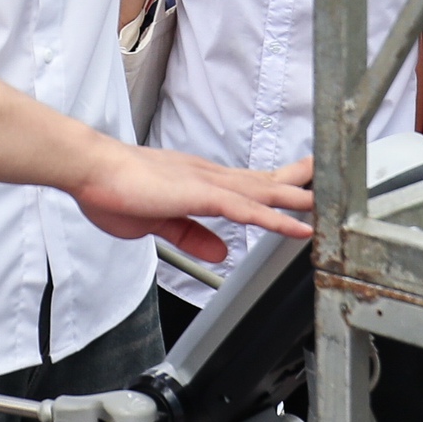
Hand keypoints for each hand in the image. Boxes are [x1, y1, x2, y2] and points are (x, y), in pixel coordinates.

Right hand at [72, 143, 314, 263]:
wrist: (90, 170)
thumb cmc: (112, 189)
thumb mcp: (157, 223)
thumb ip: (190, 235)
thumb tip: (217, 251)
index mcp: (198, 182)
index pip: (246, 185)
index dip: (276, 187)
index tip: (301, 186)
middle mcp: (209, 177)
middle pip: (264, 182)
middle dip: (299, 184)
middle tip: (332, 181)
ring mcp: (207, 183)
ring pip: (263, 193)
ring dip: (297, 200)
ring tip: (328, 205)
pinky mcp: (200, 194)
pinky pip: (245, 209)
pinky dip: (273, 218)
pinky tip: (295, 225)